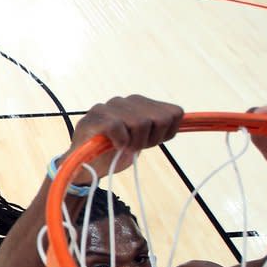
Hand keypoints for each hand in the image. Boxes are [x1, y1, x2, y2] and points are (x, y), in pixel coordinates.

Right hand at [63, 95, 183, 183]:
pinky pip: (118, 127)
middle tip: (135, 147)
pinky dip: (120, 141)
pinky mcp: (95, 118)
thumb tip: (180, 115)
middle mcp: (126, 101)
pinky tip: (115, 146)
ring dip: (135, 143)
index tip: (150, 142)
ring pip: (141, 123)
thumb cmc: (115, 152)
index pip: (174, 113)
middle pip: (161, 119)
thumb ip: (160, 128)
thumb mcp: (144, 140)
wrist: (86, 166)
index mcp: (140, 103)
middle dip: (152, 139)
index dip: (166, 133)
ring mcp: (109, 107)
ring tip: (124, 148)